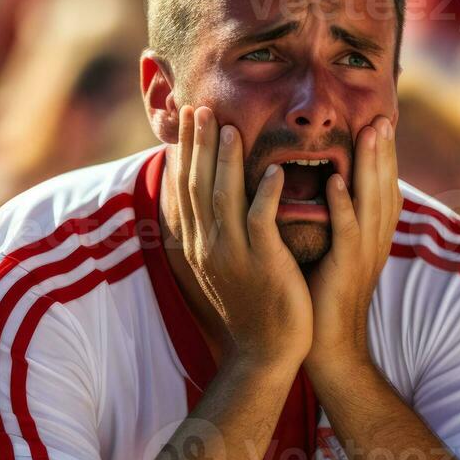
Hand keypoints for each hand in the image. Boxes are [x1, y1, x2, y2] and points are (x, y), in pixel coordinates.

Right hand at [172, 105, 311, 373]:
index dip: (187, 152)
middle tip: (202, 108)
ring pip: (225, 199)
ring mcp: (233, 255)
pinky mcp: (262, 265)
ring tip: (232, 128)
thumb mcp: (225, 264)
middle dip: (200, 146)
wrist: (266, 351)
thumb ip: (218, 230)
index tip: (189, 120)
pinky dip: (265, 195)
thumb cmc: (252, 303)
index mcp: (200, 243)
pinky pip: (261, 223)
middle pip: (199, 186)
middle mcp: (209, 246)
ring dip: (227, 161)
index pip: (187, 188)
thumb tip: (213, 197)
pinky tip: (273, 171)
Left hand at [305, 116, 399, 380]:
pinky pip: (348, 232)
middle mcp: (375, 239)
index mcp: (372, 233)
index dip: (384, 154)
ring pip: (372, 201)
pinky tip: (337, 182)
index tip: (381, 120)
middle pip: (385, 186)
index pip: (382, 185)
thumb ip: (336, 218)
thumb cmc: (324, 293)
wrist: (326, 343)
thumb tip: (326, 184)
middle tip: (383, 115)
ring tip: (371, 133)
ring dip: (372, 166)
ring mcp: (364, 253)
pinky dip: (344, 206)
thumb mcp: (334, 248)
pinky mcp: (346, 268)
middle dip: (385, 151)